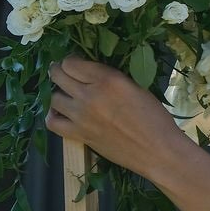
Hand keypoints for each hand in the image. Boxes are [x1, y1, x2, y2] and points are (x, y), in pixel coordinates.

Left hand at [47, 55, 177, 179]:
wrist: (157, 151)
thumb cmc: (154, 118)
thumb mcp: (136, 87)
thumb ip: (111, 78)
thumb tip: (92, 74)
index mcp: (108, 80)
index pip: (71, 63)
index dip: (71, 60)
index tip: (76, 63)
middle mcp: (90, 95)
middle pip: (58, 75)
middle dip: (59, 71)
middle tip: (65, 73)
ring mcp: (81, 116)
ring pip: (53, 97)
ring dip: (59, 92)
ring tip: (67, 94)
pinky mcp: (79, 135)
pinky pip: (52, 122)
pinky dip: (53, 115)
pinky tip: (62, 113)